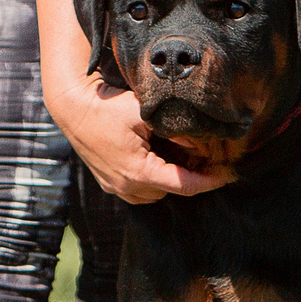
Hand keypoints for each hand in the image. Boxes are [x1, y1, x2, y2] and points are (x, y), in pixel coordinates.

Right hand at [48, 74, 230, 203]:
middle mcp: (127, 186)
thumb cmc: (109, 108)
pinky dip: (154, 180)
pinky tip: (161, 161)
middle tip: (212, 163)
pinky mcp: (110, 184)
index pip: (184, 184)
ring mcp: (117, 188)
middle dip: (193, 179)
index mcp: (138, 171)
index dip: (209, 181)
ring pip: (156, 193)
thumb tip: (201, 142)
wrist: (73, 110)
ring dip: (172, 180)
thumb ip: (173, 130)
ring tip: (186, 160)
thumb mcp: (144, 114)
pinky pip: (140, 191)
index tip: (228, 174)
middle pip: (172, 191)